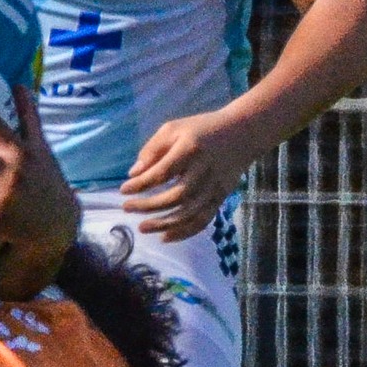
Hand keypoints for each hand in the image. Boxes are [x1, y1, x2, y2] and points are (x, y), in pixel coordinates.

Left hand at [121, 110, 257, 241]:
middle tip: (126, 208)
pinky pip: (203, 219)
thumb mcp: (174, 129)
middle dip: (149, 206)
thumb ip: (152, 150)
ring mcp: (215, 186)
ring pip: (190, 212)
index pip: (163, 172)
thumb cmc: (201, 130)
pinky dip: (184, 232)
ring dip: (164, 223)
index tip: (123, 189)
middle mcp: (205, 170)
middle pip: (176, 196)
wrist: (242, 133)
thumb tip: (133, 174)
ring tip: (142, 227)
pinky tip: (165, 237)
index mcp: (191, 149)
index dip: (142, 184)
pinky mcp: (221, 197)